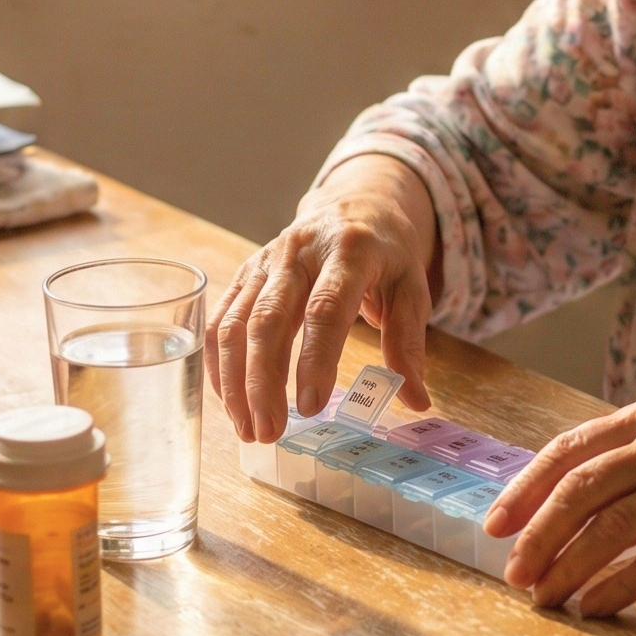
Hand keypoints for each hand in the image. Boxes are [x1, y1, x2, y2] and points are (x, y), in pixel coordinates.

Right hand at [207, 158, 438, 442]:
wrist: (356, 203)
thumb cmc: (386, 252)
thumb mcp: (412, 287)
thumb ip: (409, 342)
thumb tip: (416, 400)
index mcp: (349, 252)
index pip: (326, 309)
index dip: (315, 359)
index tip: (310, 408)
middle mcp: (299, 253)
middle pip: (268, 319)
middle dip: (262, 382)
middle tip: (269, 432)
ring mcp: (266, 261)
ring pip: (235, 322)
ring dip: (235, 381)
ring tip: (248, 430)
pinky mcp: (246, 272)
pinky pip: (220, 319)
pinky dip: (219, 364)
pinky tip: (231, 402)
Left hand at [485, 394, 635, 616]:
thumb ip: (629, 459)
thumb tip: (558, 503)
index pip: (570, 449)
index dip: (526, 489)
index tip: (496, 525)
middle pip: (583, 489)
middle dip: (539, 535)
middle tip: (514, 573)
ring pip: (612, 527)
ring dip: (570, 567)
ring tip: (546, 597)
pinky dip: (617, 587)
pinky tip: (595, 607)